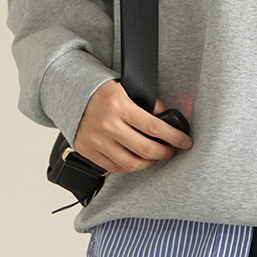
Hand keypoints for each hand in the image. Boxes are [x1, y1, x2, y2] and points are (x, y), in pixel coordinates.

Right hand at [72, 80, 192, 171]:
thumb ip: (147, 104)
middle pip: (145, 149)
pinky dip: (130, 165)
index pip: (155, 127)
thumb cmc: (102, 91)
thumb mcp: (126, 89)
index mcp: (118, 105)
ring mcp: (95, 140)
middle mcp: (106, 124)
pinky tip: (136, 158)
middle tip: (171, 150)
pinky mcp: (87, 151)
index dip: (174, 137)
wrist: (71, 93)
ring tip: (155, 156)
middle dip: (165, 153)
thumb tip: (167, 122)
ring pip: (131, 164)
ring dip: (149, 162)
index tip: (185, 142)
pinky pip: (115, 167)